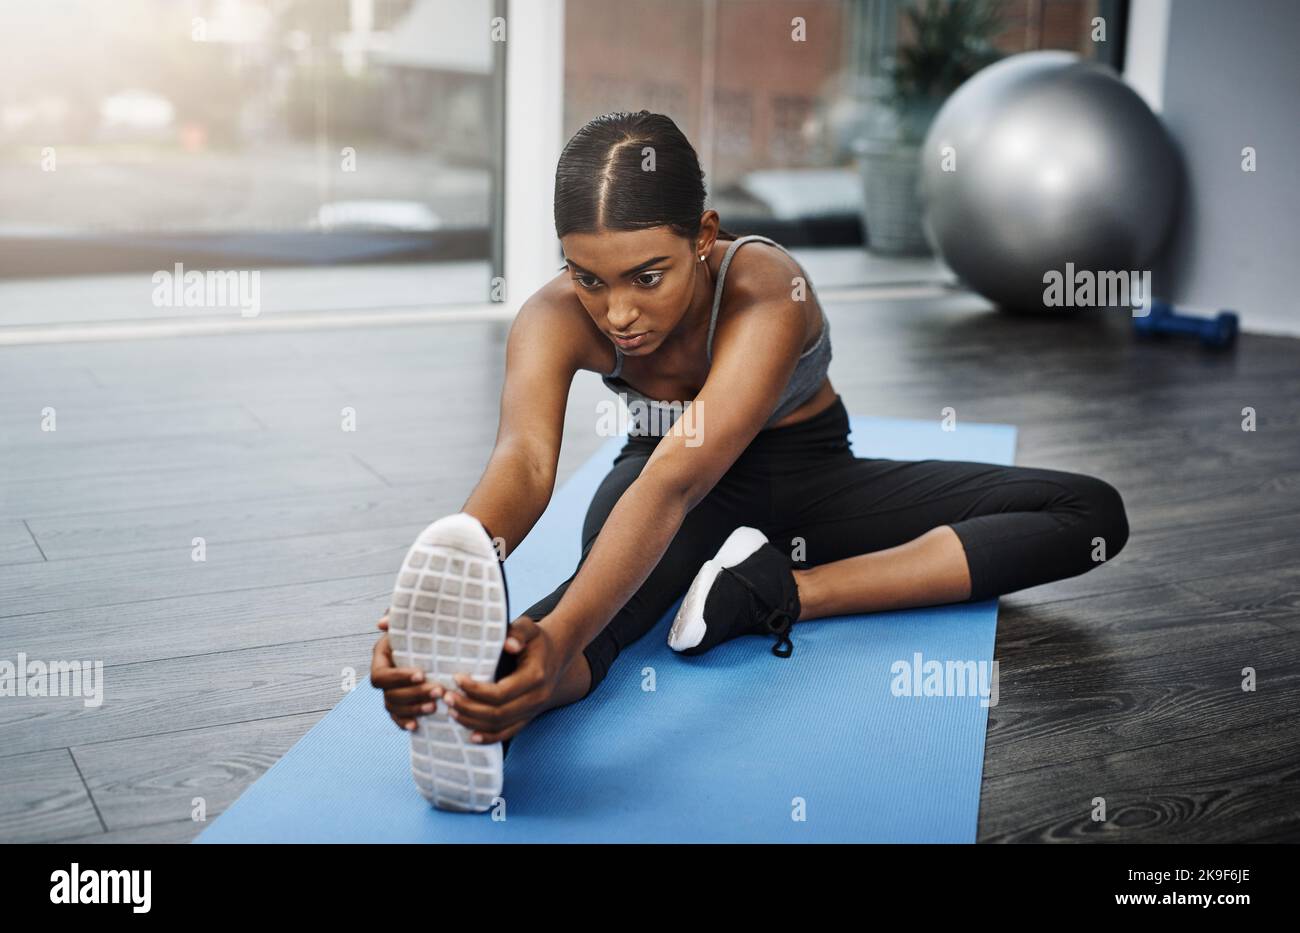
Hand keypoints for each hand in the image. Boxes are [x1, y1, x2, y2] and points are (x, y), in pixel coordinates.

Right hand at [370, 611, 443, 731]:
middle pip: (389, 694)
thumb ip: (397, 618)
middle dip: (413, 694)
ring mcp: (391, 691)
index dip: (399, 677)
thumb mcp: (415, 619)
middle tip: (439, 691)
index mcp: (382, 657)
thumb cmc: (425, 625)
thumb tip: (381, 624)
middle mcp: (385, 676)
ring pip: (394, 707)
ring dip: (413, 709)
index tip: (422, 674)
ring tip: (435, 706)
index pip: (381, 675)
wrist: (440, 638)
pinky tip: (417, 726)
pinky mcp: (402, 703)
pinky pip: (397, 718)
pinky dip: (405, 722)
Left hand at [440, 616, 565, 744]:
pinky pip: (508, 734)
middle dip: (468, 707)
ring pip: (499, 726)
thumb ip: (519, 632)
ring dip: (472, 721)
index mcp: (535, 676)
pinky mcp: (528, 718)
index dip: (475, 690)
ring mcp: (533, 711)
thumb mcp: (530, 628)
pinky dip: (488, 738)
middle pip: (497, 713)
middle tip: (446, 696)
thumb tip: (508, 644)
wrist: (558, 656)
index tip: (456, 678)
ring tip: (451, 710)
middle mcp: (536, 698)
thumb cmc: (536, 640)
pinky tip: (471, 736)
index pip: (501, 692)